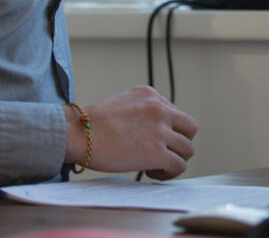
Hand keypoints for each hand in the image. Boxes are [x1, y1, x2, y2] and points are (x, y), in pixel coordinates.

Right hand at [64, 86, 197, 179]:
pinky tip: (151, 172)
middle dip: (179, 143)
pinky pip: (179, 165)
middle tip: (162, 153)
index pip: (176, 114)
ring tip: (155, 166)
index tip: (155, 141)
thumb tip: (152, 131)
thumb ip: (143, 111)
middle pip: (190, 129)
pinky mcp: (157, 151)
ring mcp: (160, 130)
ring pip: (188, 149)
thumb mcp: (124, 103)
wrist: (78, 132)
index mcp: (151, 95)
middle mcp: (159, 109)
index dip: (169, 131)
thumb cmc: (91, 124)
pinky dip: (169, 172)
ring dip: (174, 160)